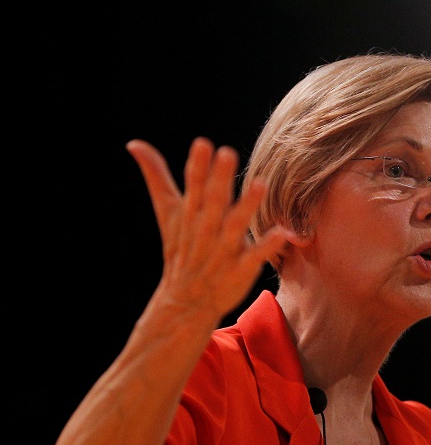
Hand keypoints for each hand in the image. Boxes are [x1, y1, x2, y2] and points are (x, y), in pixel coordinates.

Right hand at [127, 137, 291, 320]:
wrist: (185, 300)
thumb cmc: (181, 248)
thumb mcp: (167, 212)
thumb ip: (156, 176)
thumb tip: (135, 143)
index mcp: (190, 213)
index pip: (193, 186)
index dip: (198, 166)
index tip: (203, 144)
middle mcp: (206, 229)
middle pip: (213, 201)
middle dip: (218, 179)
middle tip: (227, 153)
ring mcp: (223, 249)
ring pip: (235, 225)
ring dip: (247, 206)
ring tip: (261, 184)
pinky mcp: (241, 268)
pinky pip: (255, 256)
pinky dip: (268, 246)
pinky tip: (283, 232)